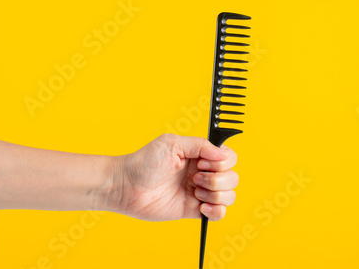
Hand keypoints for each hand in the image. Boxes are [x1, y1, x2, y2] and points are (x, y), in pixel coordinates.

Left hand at [109, 134, 238, 221]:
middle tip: (195, 179)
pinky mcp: (193, 210)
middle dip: (217, 179)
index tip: (202, 163)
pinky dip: (216, 211)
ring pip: (228, 196)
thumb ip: (200, 145)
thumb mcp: (172, 144)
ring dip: (215, 194)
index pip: (229, 158)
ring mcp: (199, 192)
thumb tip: (224, 153)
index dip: (221, 162)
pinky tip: (201, 206)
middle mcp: (202, 173)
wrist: (126, 186)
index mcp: (200, 155)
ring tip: (194, 192)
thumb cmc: (144, 162)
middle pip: (232, 178)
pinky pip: (219, 213)